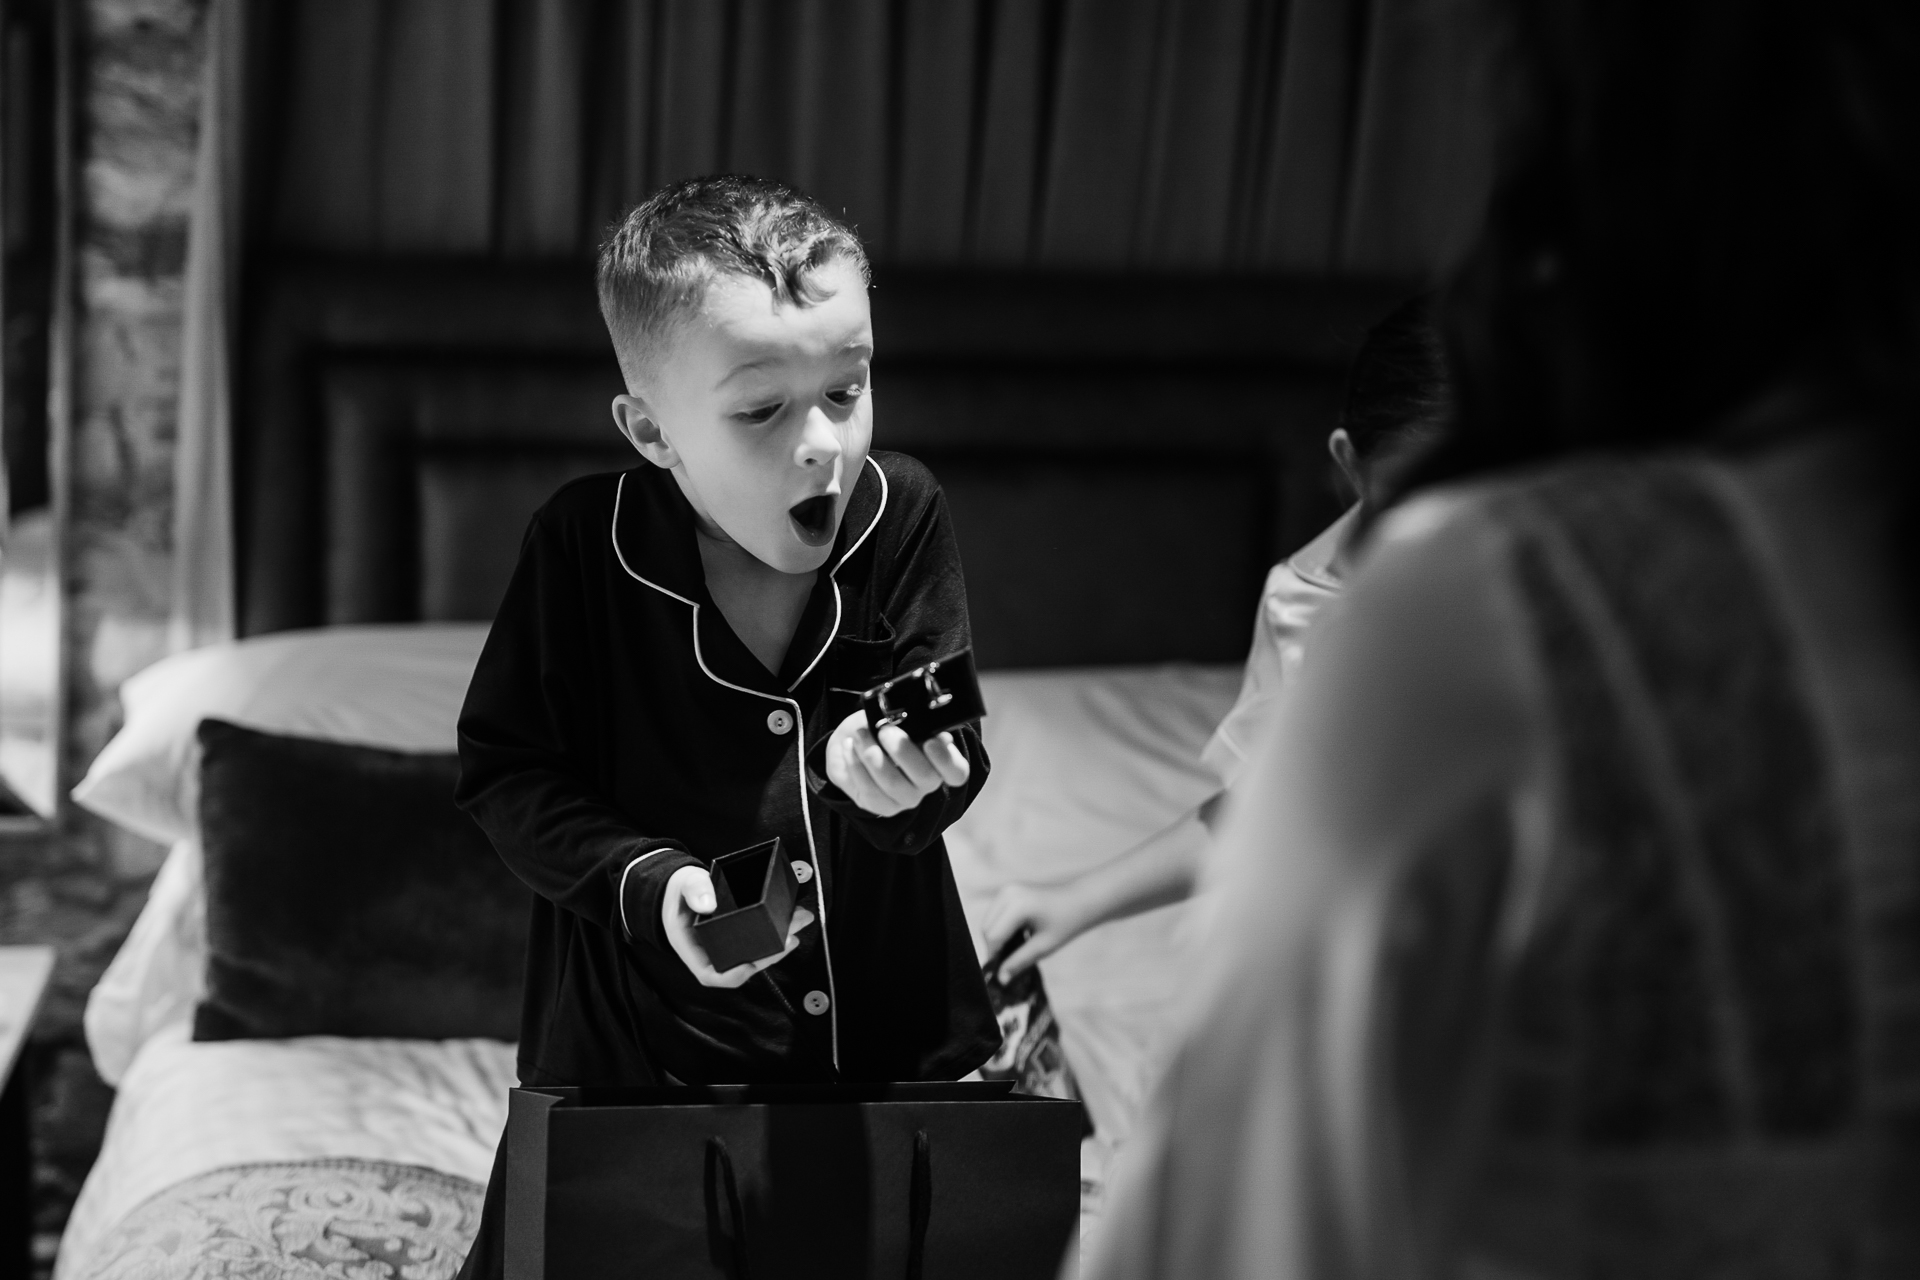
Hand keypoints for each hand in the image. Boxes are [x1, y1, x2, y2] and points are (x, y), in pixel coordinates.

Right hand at [662, 865, 814, 987]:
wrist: (681, 885)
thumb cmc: (678, 891)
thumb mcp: (683, 885)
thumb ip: (694, 890)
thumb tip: (709, 904)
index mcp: (693, 949)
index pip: (711, 975)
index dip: (732, 975)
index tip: (751, 965)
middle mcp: (712, 952)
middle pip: (742, 964)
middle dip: (770, 955)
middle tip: (790, 937)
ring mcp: (728, 945)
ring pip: (756, 952)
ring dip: (781, 940)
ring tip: (798, 920)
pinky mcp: (740, 934)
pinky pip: (759, 938)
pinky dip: (777, 929)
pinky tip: (791, 915)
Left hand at [824, 711, 968, 816]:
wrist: (854, 740)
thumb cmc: (882, 726)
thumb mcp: (898, 718)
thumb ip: (912, 722)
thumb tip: (915, 721)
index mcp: (941, 761)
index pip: (957, 771)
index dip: (947, 759)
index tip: (930, 741)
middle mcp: (927, 783)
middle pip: (926, 778)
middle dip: (903, 752)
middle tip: (885, 730)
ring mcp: (905, 798)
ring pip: (894, 784)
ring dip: (873, 756)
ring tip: (860, 735)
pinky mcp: (881, 806)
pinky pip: (870, 791)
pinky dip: (856, 766)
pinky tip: (850, 747)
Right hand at [981, 882, 1088, 981]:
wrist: (1080, 900)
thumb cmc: (1066, 923)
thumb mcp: (1043, 946)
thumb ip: (1019, 962)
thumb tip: (1000, 979)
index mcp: (1018, 906)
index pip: (993, 936)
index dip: (994, 957)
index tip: (999, 974)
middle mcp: (1008, 893)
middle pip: (986, 928)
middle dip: (993, 948)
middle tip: (1006, 965)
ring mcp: (1007, 890)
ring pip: (988, 922)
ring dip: (996, 939)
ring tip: (1013, 952)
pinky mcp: (1008, 891)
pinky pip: (995, 915)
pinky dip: (1000, 929)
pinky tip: (1016, 938)